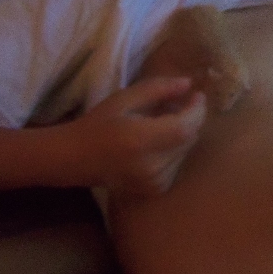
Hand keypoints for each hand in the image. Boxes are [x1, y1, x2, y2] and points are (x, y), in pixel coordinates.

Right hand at [72, 76, 205, 197]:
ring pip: (185, 151)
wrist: (75, 159)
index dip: (196, 110)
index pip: (184, 127)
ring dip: (182, 133)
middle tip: (179, 104)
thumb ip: (157, 89)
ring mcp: (153, 182)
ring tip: (164, 121)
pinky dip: (174, 150)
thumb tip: (188, 83)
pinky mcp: (154, 190)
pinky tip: (157, 142)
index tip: (197, 94)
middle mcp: (150, 166)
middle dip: (190, 119)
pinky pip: (177, 164)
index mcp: (139, 140)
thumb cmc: (97, 124)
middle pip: (188, 139)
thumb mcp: (123, 99)